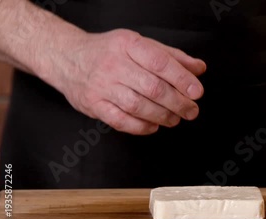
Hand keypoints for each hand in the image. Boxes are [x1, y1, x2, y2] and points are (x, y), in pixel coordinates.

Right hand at [47, 29, 205, 134]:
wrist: (67, 57)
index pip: (160, 62)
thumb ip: (171, 56)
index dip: (182, 79)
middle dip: (178, 103)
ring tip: (175, 119)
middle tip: (191, 110)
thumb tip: (198, 68)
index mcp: (128, 45)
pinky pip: (121, 121)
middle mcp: (114, 64)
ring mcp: (102, 86)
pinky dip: (141, 127)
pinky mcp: (94, 105)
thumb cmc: (109, 52)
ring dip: (163, 116)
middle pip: (153, 88)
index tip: (197, 92)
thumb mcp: (140, 44)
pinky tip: (153, 125)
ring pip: (138, 106)